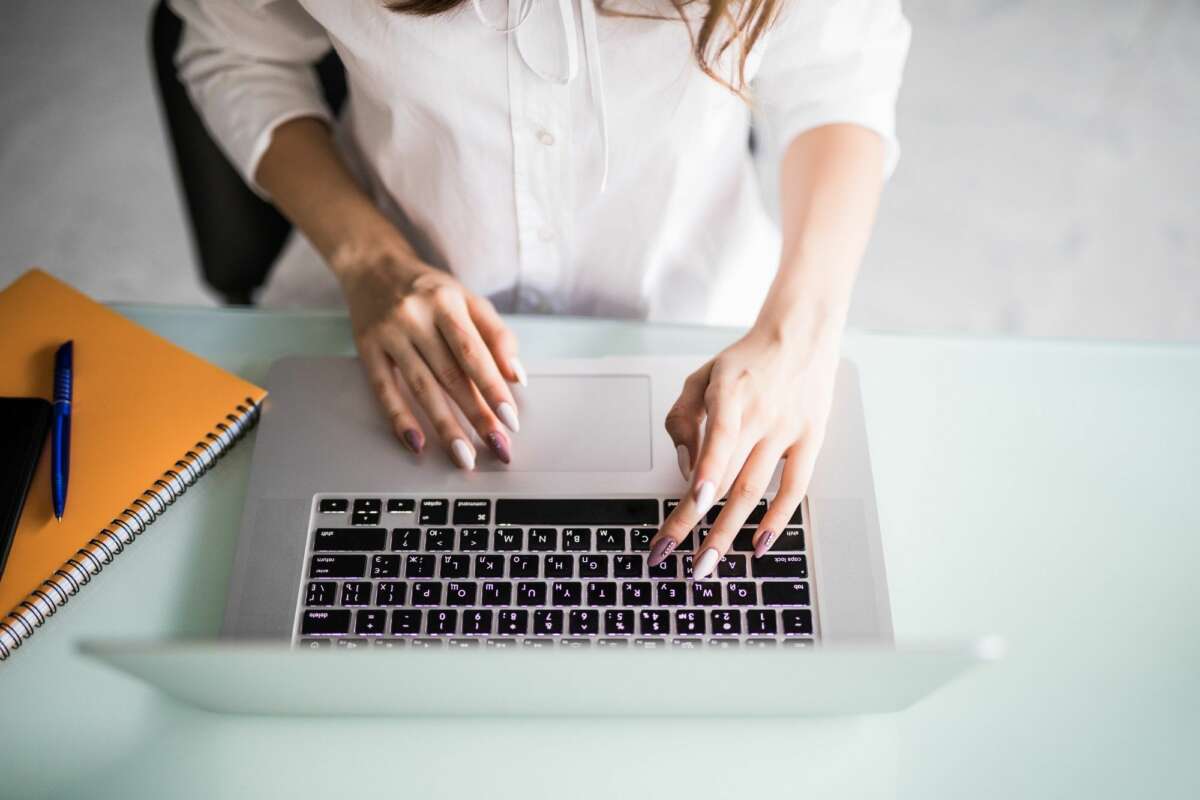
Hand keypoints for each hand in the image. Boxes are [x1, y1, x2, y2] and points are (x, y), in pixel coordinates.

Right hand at [336, 246, 525, 468]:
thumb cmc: (431, 289)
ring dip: (445, 425)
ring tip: (463, 456)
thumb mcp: (468, 299)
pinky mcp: (367, 349)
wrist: (373, 266)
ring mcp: (389, 333)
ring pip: (421, 386)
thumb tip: (516, 376)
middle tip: (496, 446)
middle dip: (477, 414)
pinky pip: (384, 389)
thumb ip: (497, 335)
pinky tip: (416, 443)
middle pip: (451, 374)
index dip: (493, 388)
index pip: (474, 352)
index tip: (510, 419)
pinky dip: (400, 418)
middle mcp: (416, 316)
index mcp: (447, 301)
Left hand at [650, 323, 840, 576]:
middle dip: (698, 521)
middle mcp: (761, 414)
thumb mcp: (700, 378)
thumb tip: (688, 470)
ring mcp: (788, 430)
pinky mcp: (810, 440)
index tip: (695, 505)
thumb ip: (682, 420)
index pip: (720, 438)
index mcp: (730, 394)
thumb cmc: (746, 362)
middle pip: (728, 478)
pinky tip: (759, 545)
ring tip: (708, 562)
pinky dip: (778, 519)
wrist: (801, 337)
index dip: (708, 473)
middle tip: (675, 555)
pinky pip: (795, 487)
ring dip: (730, 531)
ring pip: (755, 490)